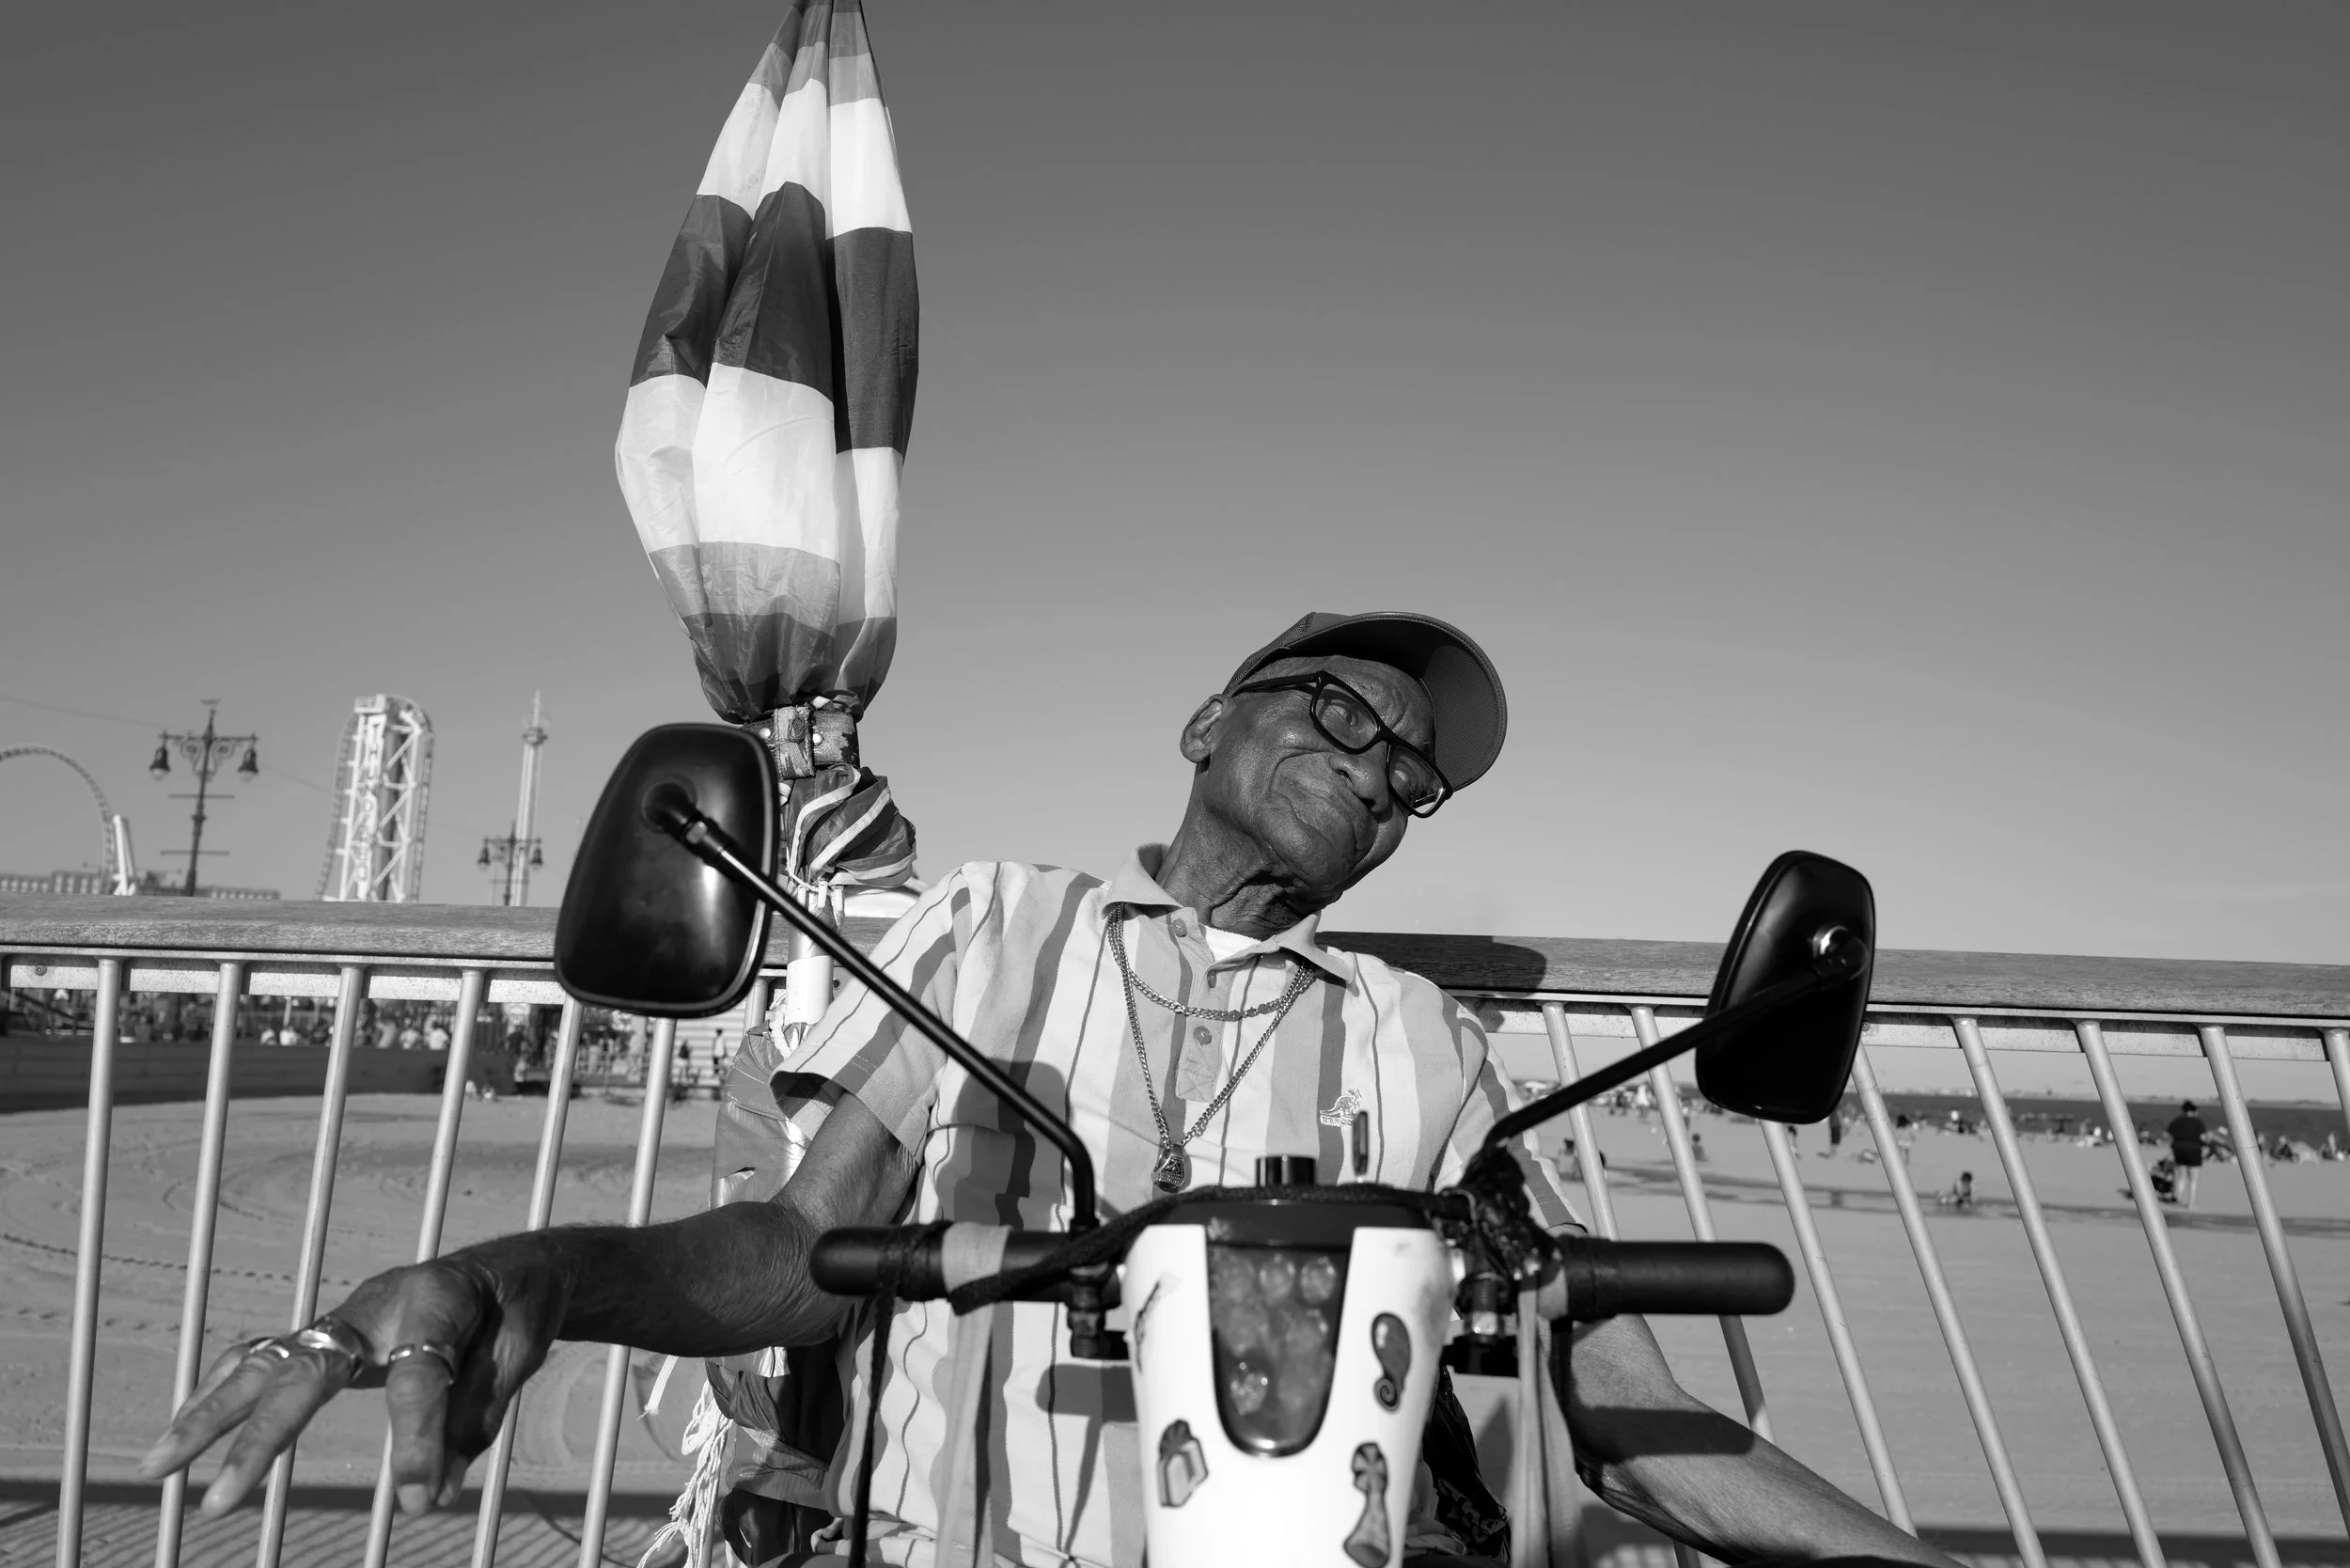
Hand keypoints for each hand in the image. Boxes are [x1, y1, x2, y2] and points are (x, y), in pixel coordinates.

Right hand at [139, 1243, 565, 1516]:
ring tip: (156, 1465)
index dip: (418, 1440)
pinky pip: (266, 1361)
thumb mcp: (521, 1355)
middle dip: (259, 1437)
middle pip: (309, 1369)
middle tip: (218, 1500)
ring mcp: (346, 1318)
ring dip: (208, 1415)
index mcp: (439, 1299)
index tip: (420, 1499)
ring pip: (266, 1363)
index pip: (420, 1375)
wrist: (512, 1265)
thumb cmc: (518, 1310)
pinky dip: (220, 1393)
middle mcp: (378, 1304)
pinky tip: (184, 1429)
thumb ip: (474, 1420)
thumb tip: (431, 1493)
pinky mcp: (329, 1335)